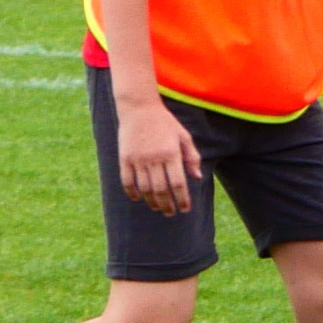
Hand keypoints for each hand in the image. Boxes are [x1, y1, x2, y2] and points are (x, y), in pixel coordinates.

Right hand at [113, 94, 199, 215]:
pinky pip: (127, 180)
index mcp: (171, 154)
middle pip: (161, 190)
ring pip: (144, 188)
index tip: (185, 209)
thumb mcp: (184, 136)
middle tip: (171, 213)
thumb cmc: (165, 123)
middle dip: (167, 205)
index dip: (182, 199)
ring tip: (157, 207)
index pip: (178, 184)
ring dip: (151, 201)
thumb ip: (192, 157)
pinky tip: (138, 198)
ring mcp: (138, 159)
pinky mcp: (124, 158)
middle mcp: (154, 158)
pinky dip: (132, 192)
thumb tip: (197, 177)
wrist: (139, 108)